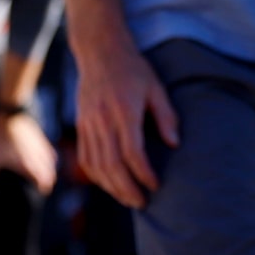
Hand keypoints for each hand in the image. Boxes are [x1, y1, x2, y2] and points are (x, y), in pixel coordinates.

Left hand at [0, 106, 57, 194]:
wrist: (10, 115)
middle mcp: (37, 157)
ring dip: (51, 171)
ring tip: (50, 176)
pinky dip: (51, 158)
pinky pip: (50, 151)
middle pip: (49, 173)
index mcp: (27, 164)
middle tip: (47, 187)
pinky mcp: (40, 138)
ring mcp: (40, 147)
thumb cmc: (0, 138)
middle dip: (49, 181)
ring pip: (51, 163)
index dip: (43, 187)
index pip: (41, 180)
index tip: (43, 191)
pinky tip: (51, 159)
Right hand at [72, 31, 180, 208]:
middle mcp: (102, 120)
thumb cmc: (132, 69)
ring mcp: (88, 123)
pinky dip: (96, 176)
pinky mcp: (81, 125)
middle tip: (142, 203)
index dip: (144, 173)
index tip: (156, 185)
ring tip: (127, 199)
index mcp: (124, 110)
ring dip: (111, 187)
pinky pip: (85, 157)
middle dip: (127, 189)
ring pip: (96, 165)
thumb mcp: (156, 87)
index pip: (132, 152)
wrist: (99, 51)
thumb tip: (174, 144)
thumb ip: (166, 116)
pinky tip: (109, 184)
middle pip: (111, 165)